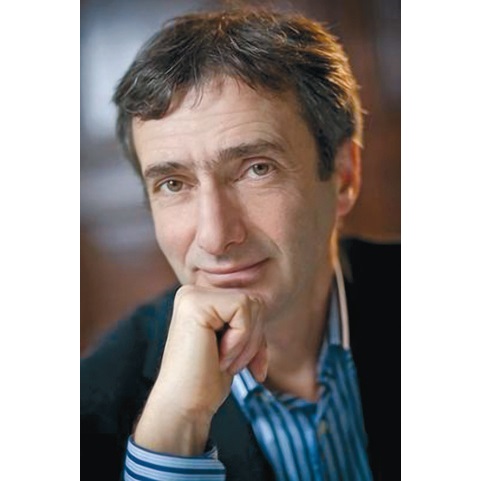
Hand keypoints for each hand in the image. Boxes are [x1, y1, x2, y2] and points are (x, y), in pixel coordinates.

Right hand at [133, 285, 267, 454]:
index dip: (258, 337)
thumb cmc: (207, 380)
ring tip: (222, 360)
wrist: (183, 407)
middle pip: (255, 302)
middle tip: (230, 364)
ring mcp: (192, 296)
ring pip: (252, 304)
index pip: (252, 305)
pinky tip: (218, 356)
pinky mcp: (195, 303)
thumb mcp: (234, 343)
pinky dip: (239, 339)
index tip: (251, 365)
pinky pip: (242, 309)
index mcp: (202, 300)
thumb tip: (264, 302)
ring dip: (247, 342)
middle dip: (255, 339)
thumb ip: (244, 320)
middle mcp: (193, 292)